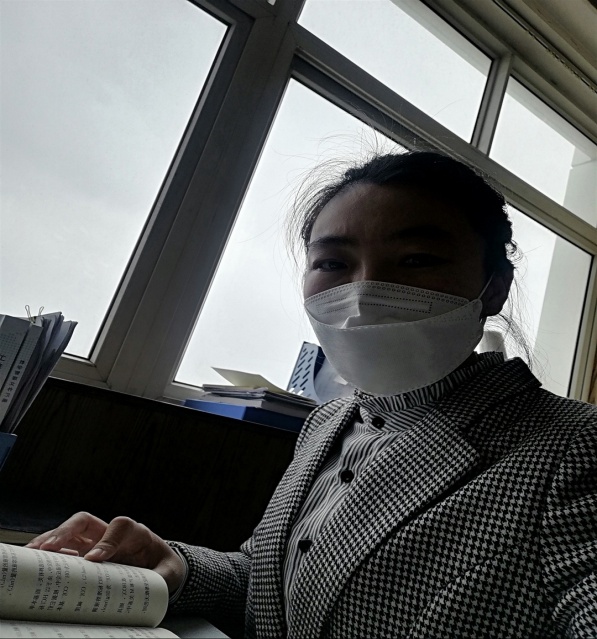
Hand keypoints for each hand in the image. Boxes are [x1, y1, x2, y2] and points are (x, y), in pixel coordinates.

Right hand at [26, 512, 184, 594]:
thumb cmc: (162, 565)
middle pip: (84, 521)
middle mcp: (110, 532)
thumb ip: (164, 577)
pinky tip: (35, 561)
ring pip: (69, 532)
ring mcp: (95, 541)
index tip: (95, 559)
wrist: (160, 564)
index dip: (107, 541)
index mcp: (134, 532)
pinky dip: (48, 553)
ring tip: (32, 553)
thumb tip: (155, 585)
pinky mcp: (84, 553)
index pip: (119, 527)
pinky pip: (64, 548)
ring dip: (49, 540)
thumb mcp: (168, 571)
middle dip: (65, 531)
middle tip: (49, 548)